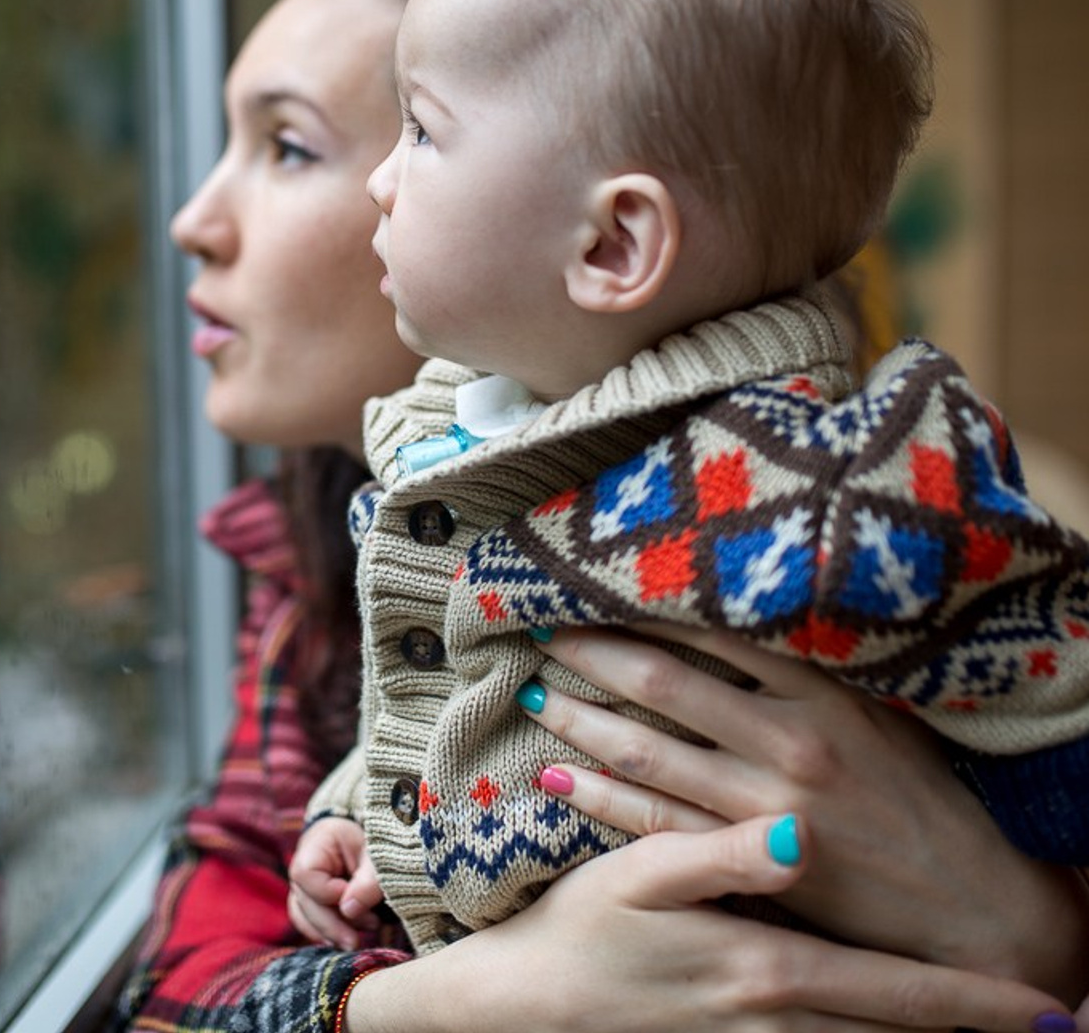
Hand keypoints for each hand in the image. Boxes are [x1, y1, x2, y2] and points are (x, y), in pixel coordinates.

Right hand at [288, 817, 384, 949]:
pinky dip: (326, 934)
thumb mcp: (377, 857)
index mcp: (318, 843)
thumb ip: (368, 881)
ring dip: (329, 933)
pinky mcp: (312, 900)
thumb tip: (349, 910)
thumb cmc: (378, 844)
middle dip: (330, 925)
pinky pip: (309, 922)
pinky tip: (347, 938)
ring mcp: (305, 883)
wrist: (380, 841)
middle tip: (354, 942)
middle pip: (303, 901)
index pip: (306, 874)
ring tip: (356, 940)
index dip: (327, 893)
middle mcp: (304, 863)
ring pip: (304, 916)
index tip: (354, 901)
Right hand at [344, 814, 1074, 1032]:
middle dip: (969, 1030)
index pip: (892, 992)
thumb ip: (722, 855)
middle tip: (1045, 1026)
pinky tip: (878, 1023)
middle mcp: (774, 1015)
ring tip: (986, 1028)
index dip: (970, 1003)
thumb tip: (796, 835)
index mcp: (766, 965)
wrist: (535, 1002)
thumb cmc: (586, 930)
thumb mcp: (642, 879)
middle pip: (893, 1029)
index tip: (1046, 1010)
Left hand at [522, 622, 1088, 1004]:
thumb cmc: (920, 796)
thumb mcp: (878, 714)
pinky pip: (652, 821)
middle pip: (664, 684)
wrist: (962, 907)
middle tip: (542, 629)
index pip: (712, 634)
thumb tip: (733, 622)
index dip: (645, 609)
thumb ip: (810, 672)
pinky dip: (599, 797)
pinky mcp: (741, 860)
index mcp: (818, 698)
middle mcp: (785, 745)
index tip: (595, 589)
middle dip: (594, 652)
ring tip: (535, 692)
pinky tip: (556, 776)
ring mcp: (758, 809)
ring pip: (646, 752)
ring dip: (581, 719)